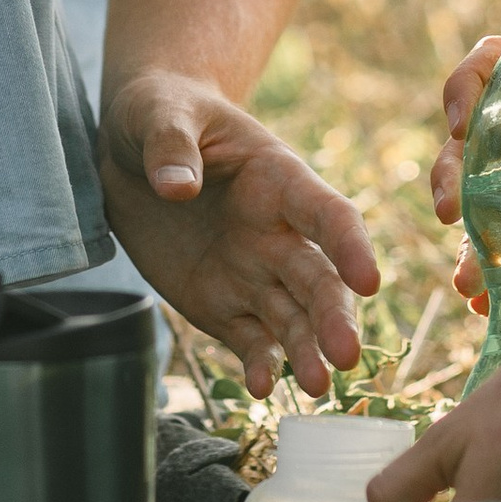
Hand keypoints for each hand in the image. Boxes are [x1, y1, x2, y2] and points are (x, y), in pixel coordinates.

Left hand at [96, 67, 378, 398]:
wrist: (132, 146)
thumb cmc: (161, 113)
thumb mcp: (158, 113)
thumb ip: (170, 146)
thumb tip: (176, 187)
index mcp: (278, 178)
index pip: (327, 214)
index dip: (350, 246)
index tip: (369, 281)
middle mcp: (277, 232)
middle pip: (318, 278)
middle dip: (334, 316)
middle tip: (346, 357)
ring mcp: (253, 273)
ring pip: (292, 318)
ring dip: (306, 351)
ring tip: (316, 388)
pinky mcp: (223, 304)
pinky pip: (249, 339)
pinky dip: (258, 363)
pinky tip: (261, 386)